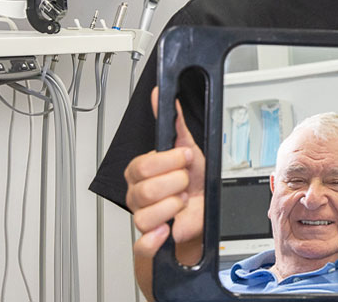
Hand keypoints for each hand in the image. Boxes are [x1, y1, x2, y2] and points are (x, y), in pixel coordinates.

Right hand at [125, 87, 205, 265]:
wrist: (201, 211)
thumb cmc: (193, 181)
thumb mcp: (186, 147)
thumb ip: (174, 122)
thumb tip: (161, 94)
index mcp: (140, 171)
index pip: (144, 164)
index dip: (170, 162)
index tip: (186, 158)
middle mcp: (136, 193)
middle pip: (146, 189)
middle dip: (175, 184)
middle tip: (185, 182)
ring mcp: (141, 216)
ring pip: (147, 214)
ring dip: (174, 206)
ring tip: (182, 201)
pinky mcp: (149, 239)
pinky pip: (143, 243)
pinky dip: (156, 237)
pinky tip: (168, 227)